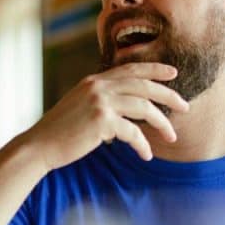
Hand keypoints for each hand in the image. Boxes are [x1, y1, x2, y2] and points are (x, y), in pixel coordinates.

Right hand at [24, 62, 188, 170]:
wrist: (39, 146)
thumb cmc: (59, 133)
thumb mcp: (79, 107)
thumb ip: (100, 102)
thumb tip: (124, 111)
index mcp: (94, 81)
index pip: (131, 69)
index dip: (154, 69)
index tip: (173, 73)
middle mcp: (98, 86)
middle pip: (144, 85)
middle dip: (169, 95)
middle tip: (185, 107)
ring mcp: (100, 102)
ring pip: (144, 107)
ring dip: (162, 123)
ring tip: (172, 137)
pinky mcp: (101, 121)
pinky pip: (133, 132)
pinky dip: (143, 145)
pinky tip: (146, 155)